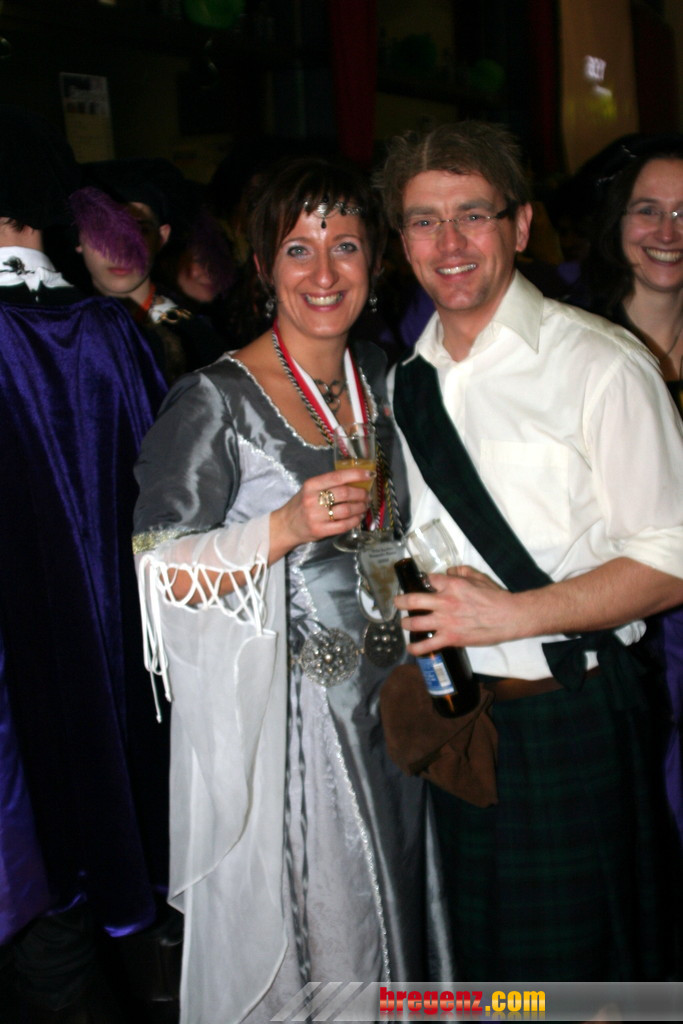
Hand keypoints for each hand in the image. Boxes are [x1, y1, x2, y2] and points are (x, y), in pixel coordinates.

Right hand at [270, 467, 374, 557]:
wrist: (286, 525)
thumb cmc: (302, 504)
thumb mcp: (310, 489)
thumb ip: (329, 484)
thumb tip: (357, 480)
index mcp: (311, 484)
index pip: (337, 477)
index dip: (356, 474)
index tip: (370, 474)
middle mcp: (313, 499)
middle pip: (345, 493)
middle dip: (361, 494)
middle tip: (367, 495)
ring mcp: (316, 516)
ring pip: (346, 510)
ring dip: (360, 507)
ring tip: (364, 506)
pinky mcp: (319, 530)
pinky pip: (343, 525)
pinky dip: (355, 520)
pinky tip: (358, 517)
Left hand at [394, 564, 524, 651]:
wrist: (508, 616)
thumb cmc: (495, 596)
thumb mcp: (477, 576)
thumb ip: (460, 571)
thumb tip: (447, 572)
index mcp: (451, 585)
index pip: (427, 579)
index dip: (422, 581)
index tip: (420, 585)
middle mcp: (444, 602)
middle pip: (412, 600)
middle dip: (401, 601)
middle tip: (398, 602)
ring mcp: (445, 622)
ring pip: (415, 623)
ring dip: (405, 623)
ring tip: (404, 623)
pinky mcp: (450, 638)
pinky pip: (427, 645)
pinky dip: (416, 648)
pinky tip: (410, 648)